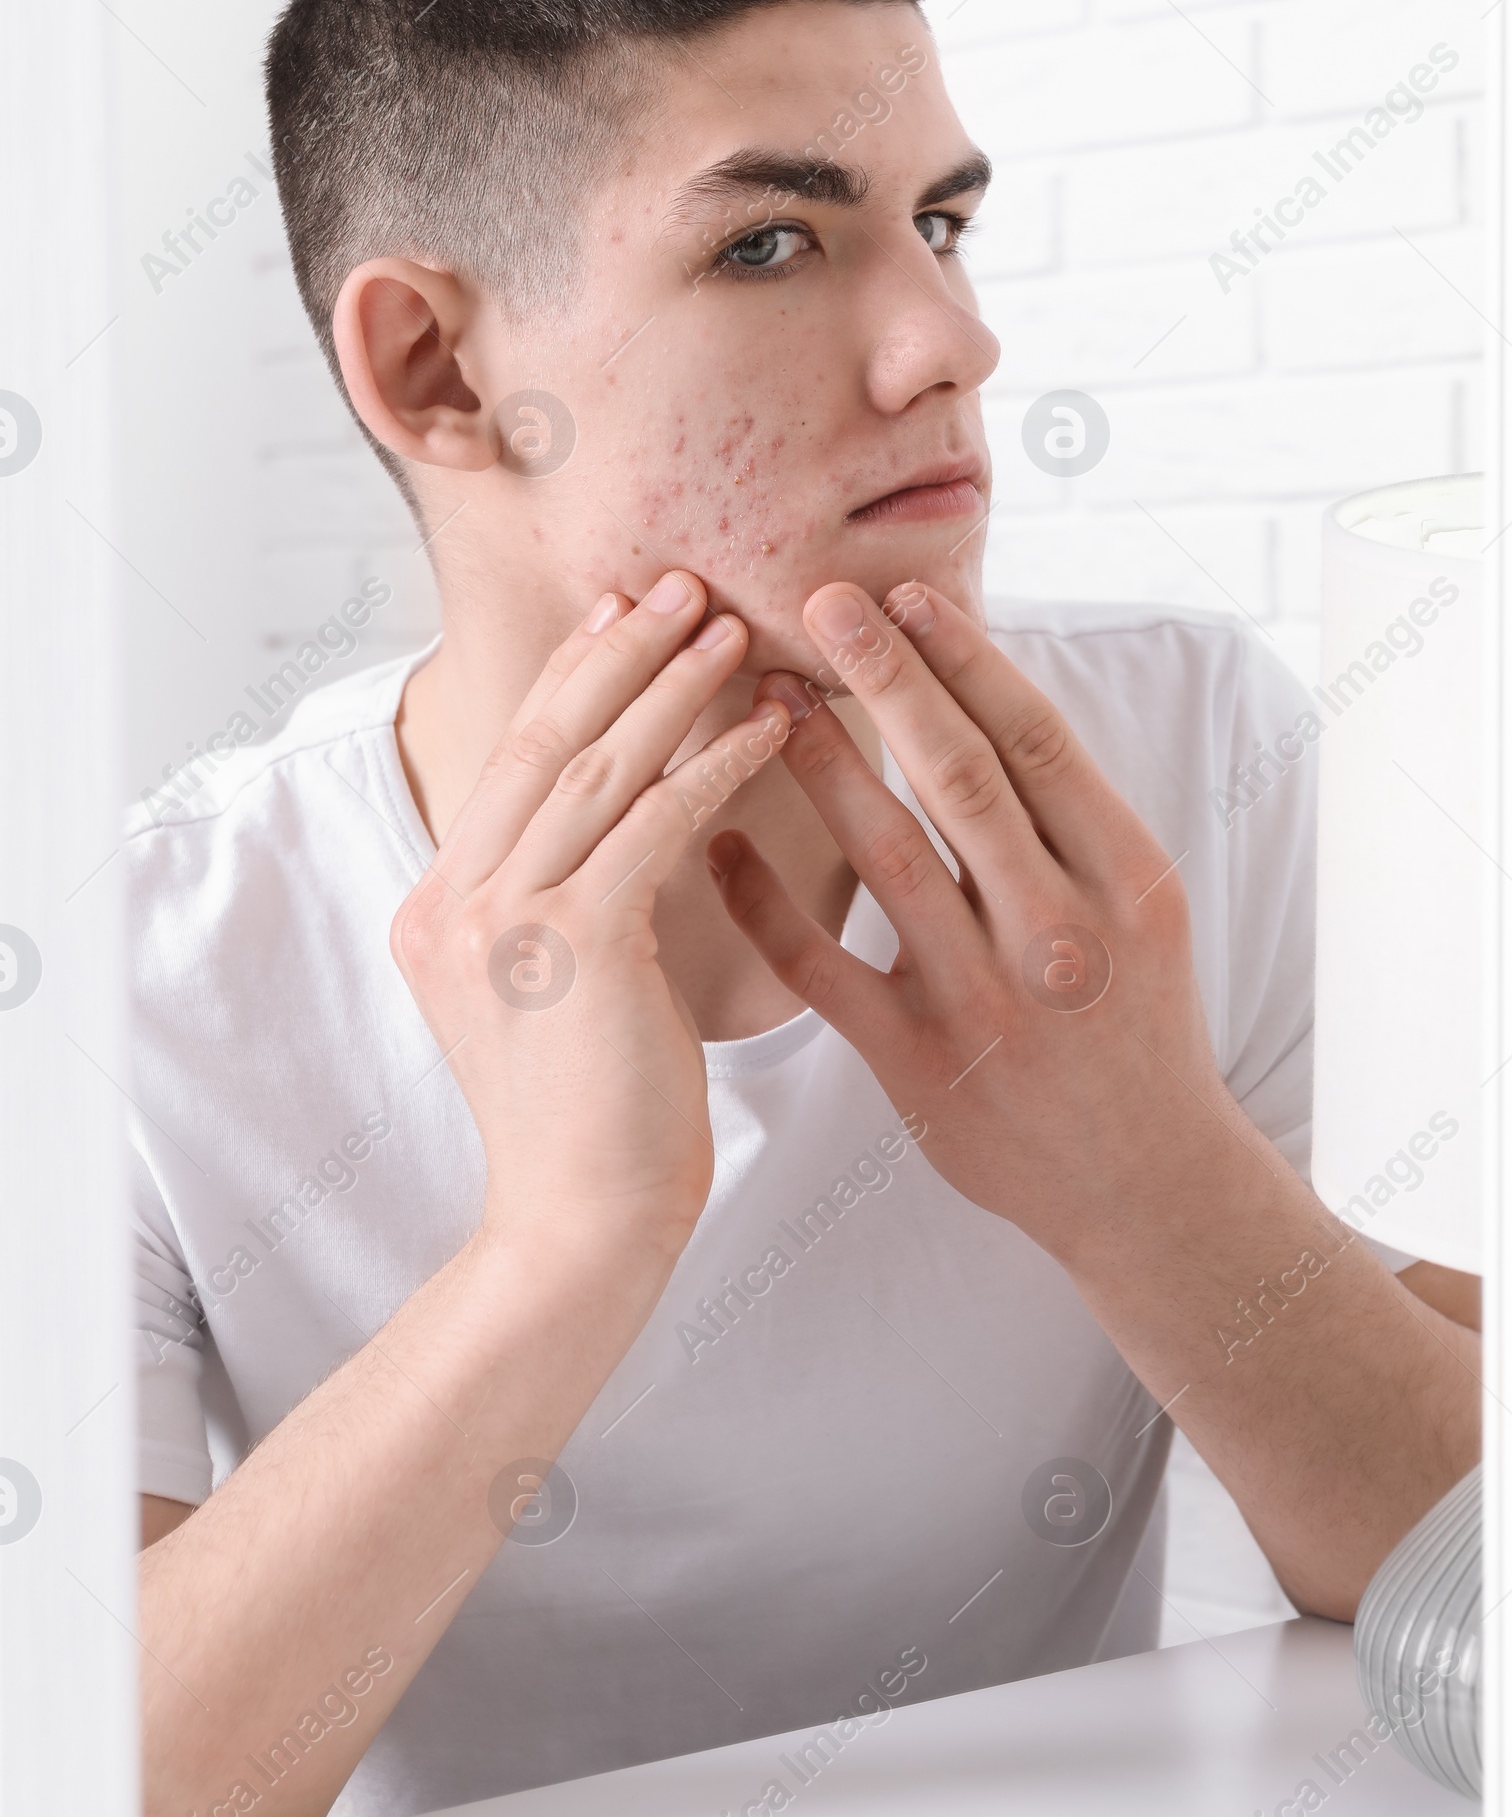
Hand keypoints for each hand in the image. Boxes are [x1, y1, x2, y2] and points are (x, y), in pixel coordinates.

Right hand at [392, 573, 788, 1266]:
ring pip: (598, 768)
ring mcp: (502, 919)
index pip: (512, 762)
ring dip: (675, 689)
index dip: (573, 678)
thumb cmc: (592, 1128)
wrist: (578, 1232)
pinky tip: (769, 727)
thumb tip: (612, 829)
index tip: (627, 615)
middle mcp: (452, 902)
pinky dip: (714, 765)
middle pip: (545, 740)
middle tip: (686, 583)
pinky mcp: (568, 943)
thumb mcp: (543, 999)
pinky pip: (653, 823)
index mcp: (437, 909)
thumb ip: (553, 909)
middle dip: (620, 653)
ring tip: (738, 631)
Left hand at [707, 578, 1234, 1261]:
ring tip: (771, 694)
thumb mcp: (1141, 906)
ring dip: (821, 764)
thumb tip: (979, 685)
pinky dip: (766, 903)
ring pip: (888, 856)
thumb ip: (1069, 814)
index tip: (906, 592)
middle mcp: (1059, 934)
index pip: (1036, 740)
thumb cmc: (1133, 1020)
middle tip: (820, 599)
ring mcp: (985, 1001)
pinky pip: (823, 968)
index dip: (965, 658)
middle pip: (959, 776)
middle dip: (887, 676)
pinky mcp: (918, 1063)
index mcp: (1127, 880)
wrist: (1143, 1181)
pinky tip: (724, 843)